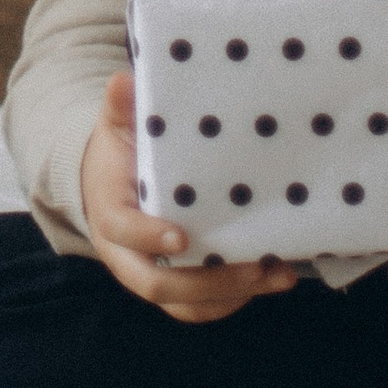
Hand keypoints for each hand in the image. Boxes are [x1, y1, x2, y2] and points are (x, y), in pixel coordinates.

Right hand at [79, 68, 298, 323]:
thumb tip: (123, 80)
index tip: (182, 236)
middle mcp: (127, 258)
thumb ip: (121, 108)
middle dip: (209, 281)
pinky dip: (237, 298)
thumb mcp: (116, 128)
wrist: (109, 188)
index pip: (125, 232)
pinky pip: (203, 307)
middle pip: (160, 284)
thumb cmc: (119, 155)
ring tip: (278, 275)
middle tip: (253, 266)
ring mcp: (153, 276)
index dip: (151, 237)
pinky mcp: (177, 288)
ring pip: (187, 304)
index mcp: (110, 216)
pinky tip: (272, 277)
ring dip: (233, 295)